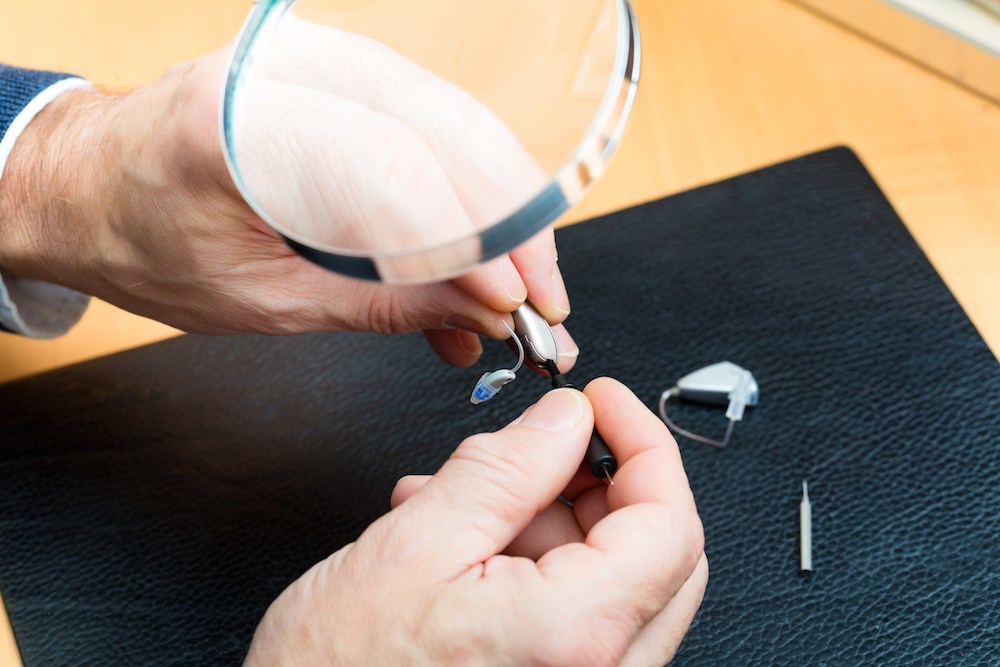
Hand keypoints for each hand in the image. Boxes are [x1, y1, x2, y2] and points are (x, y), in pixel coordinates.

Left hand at [0, 25, 575, 369]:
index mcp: (235, 129)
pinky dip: (470, 186)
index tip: (514, 305)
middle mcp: (278, 70)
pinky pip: (430, 118)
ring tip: (521, 283)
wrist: (95, 187)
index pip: (389, 173)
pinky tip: (486, 246)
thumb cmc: (148, 243)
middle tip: (543, 300)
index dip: (469, 243)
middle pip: (440, 129)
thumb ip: (384, 304)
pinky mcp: (334, 67)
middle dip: (509, 224)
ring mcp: (310, 56)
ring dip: (502, 206)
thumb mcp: (266, 303)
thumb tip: (482, 313)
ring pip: (451, 118)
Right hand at [244, 378, 706, 666]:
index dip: (643, 443)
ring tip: (463, 499)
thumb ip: (506, 470)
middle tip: (545, 446)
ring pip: (615, 580)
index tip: (604, 404)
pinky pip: (578, 614)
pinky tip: (465, 542)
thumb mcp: (415, 545)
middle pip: (656, 553)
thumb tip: (565, 419)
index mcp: (576, 635)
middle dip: (599, 482)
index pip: (670, 522)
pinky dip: (536, 562)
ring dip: (552, 520)